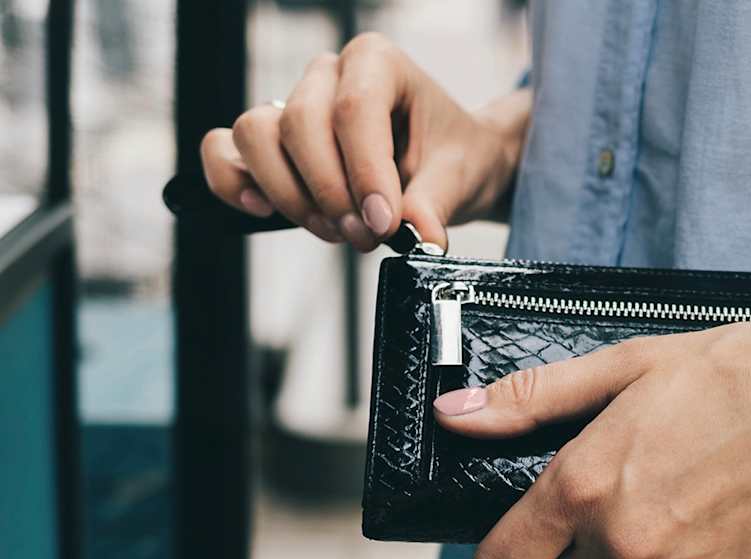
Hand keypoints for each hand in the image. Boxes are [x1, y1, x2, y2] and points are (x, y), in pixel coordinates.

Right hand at [199, 32, 529, 250]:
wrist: (449, 162)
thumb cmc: (452, 154)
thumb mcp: (459, 176)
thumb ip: (435, 204)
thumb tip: (421, 237)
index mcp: (376, 63)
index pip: (354, 110)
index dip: (364, 174)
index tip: (383, 222)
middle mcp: (327, 75)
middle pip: (299, 124)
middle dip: (330, 192)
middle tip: (365, 235)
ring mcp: (290, 103)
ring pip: (255, 136)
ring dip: (290, 195)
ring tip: (335, 230)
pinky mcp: (269, 140)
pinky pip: (224, 152)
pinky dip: (235, 184)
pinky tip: (266, 211)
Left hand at [434, 287, 750, 558]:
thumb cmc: (739, 372)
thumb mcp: (628, 365)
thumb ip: (534, 399)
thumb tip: (454, 413)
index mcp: (588, 484)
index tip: (509, 555)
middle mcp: (627, 541)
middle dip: (578, 555)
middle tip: (620, 501)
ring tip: (680, 501)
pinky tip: (720, 516)